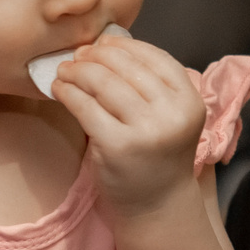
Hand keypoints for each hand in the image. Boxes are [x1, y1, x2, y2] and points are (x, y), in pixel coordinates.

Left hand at [50, 33, 207, 219]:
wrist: (157, 204)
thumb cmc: (157, 156)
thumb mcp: (169, 117)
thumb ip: (150, 86)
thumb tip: (105, 46)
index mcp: (190, 101)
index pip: (155, 57)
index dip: (124, 46)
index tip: (101, 44)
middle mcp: (172, 114)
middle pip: (125, 66)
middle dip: (95, 56)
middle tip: (77, 56)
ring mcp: (146, 131)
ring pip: (103, 83)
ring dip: (77, 71)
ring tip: (64, 71)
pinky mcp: (117, 146)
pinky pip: (85, 107)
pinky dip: (67, 93)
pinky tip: (59, 90)